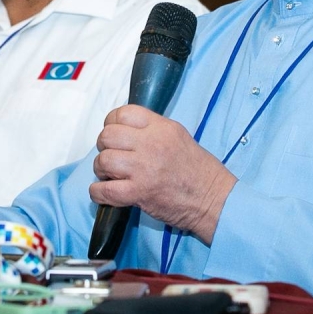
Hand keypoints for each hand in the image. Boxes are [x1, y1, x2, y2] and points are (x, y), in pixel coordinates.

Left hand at [90, 105, 236, 243]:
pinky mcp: (139, 193)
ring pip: (103, 160)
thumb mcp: (179, 136)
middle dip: (104, 146)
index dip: (111, 123)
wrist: (214, 200)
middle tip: (111, 155)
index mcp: (162, 128)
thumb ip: (153, 130)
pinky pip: (104, 190)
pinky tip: (103, 192)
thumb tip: (125, 130)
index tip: (113, 134)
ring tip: (110, 175)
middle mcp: (151, 144)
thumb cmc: (199, 171)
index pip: (123, 113)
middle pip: (108, 135)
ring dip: (101, 169)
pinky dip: (98, 192)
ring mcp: (144, 169)